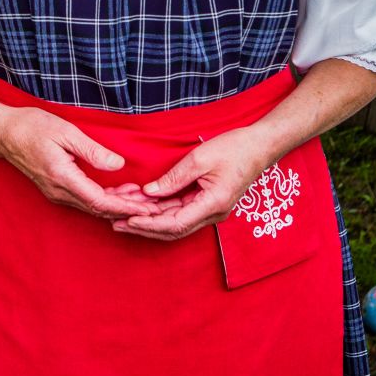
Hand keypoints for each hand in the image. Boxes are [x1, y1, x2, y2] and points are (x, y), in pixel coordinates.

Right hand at [0, 105, 163, 220]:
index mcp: (63, 178)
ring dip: (117, 206)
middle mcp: (59, 192)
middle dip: (127, 210)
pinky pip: (84, 200)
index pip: (100, 202)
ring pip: (92, 207)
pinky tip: (119, 192)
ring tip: (142, 199)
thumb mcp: (66, 132)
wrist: (3, 132)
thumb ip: (93, 151)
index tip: (146, 207)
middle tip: (154, 206)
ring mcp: (56, 193)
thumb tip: (119, 166)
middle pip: (99, 210)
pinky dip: (104, 200)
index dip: (125, 207)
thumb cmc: (32, 126)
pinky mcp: (56, 189)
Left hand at [109, 127, 276, 241]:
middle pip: (173, 229)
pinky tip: (143, 206)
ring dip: (150, 220)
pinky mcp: (207, 203)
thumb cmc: (234, 148)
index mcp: (213, 204)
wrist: (259, 146)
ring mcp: (211, 210)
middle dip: (144, 227)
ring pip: (175, 222)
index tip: (128, 221)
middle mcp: (212, 213)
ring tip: (123, 216)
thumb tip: (149, 192)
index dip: (150, 224)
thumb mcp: (200, 158)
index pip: (176, 224)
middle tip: (116, 224)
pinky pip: (181, 211)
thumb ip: (174, 178)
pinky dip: (161, 210)